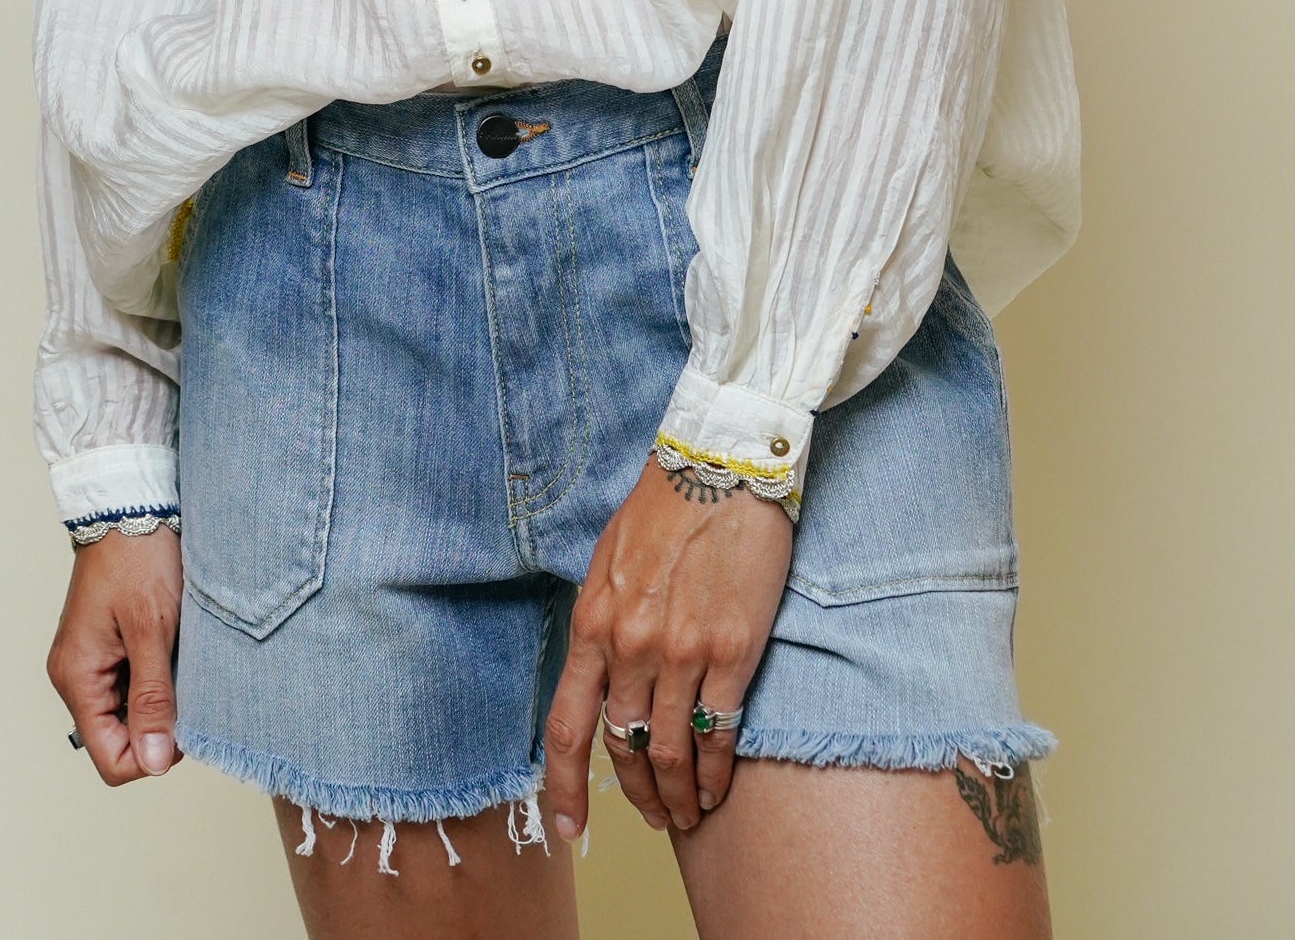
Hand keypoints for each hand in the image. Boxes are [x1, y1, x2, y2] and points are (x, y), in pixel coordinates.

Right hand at [47, 528, 183, 783]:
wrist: (130, 504)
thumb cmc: (138, 557)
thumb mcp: (153, 628)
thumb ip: (153, 697)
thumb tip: (155, 762)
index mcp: (77, 678)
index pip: (110, 758)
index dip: (152, 755)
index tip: (184, 720)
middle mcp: (74, 676)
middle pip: (118, 739)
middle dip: (156, 721)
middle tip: (185, 678)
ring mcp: (87, 662)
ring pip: (127, 712)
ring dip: (157, 695)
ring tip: (177, 655)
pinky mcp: (102, 647)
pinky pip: (128, 684)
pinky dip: (153, 676)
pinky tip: (170, 645)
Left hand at [544, 458, 792, 839]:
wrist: (721, 466)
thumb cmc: (663, 507)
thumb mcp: (607, 562)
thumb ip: (601, 623)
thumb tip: (598, 672)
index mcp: (592, 624)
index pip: (566, 727)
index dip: (563, 787)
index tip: (569, 827)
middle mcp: (631, 647)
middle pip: (623, 747)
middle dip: (637, 795)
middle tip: (654, 817)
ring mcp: (682, 654)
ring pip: (669, 752)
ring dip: (677, 796)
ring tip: (686, 813)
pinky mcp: (731, 653)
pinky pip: (718, 736)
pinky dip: (716, 774)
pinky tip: (717, 788)